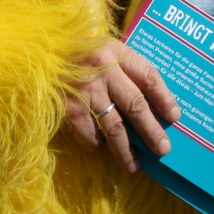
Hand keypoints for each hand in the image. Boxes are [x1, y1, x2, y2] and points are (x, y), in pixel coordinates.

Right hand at [65, 42, 179, 173]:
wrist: (38, 47)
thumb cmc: (74, 48)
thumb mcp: (102, 47)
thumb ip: (122, 67)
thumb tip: (147, 101)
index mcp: (116, 53)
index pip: (148, 76)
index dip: (164, 98)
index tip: (175, 117)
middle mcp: (104, 70)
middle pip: (136, 105)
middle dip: (151, 130)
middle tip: (163, 149)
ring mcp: (85, 89)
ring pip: (113, 126)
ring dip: (125, 149)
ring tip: (134, 165)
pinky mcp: (67, 104)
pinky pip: (88, 131)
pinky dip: (95, 143)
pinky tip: (101, 148)